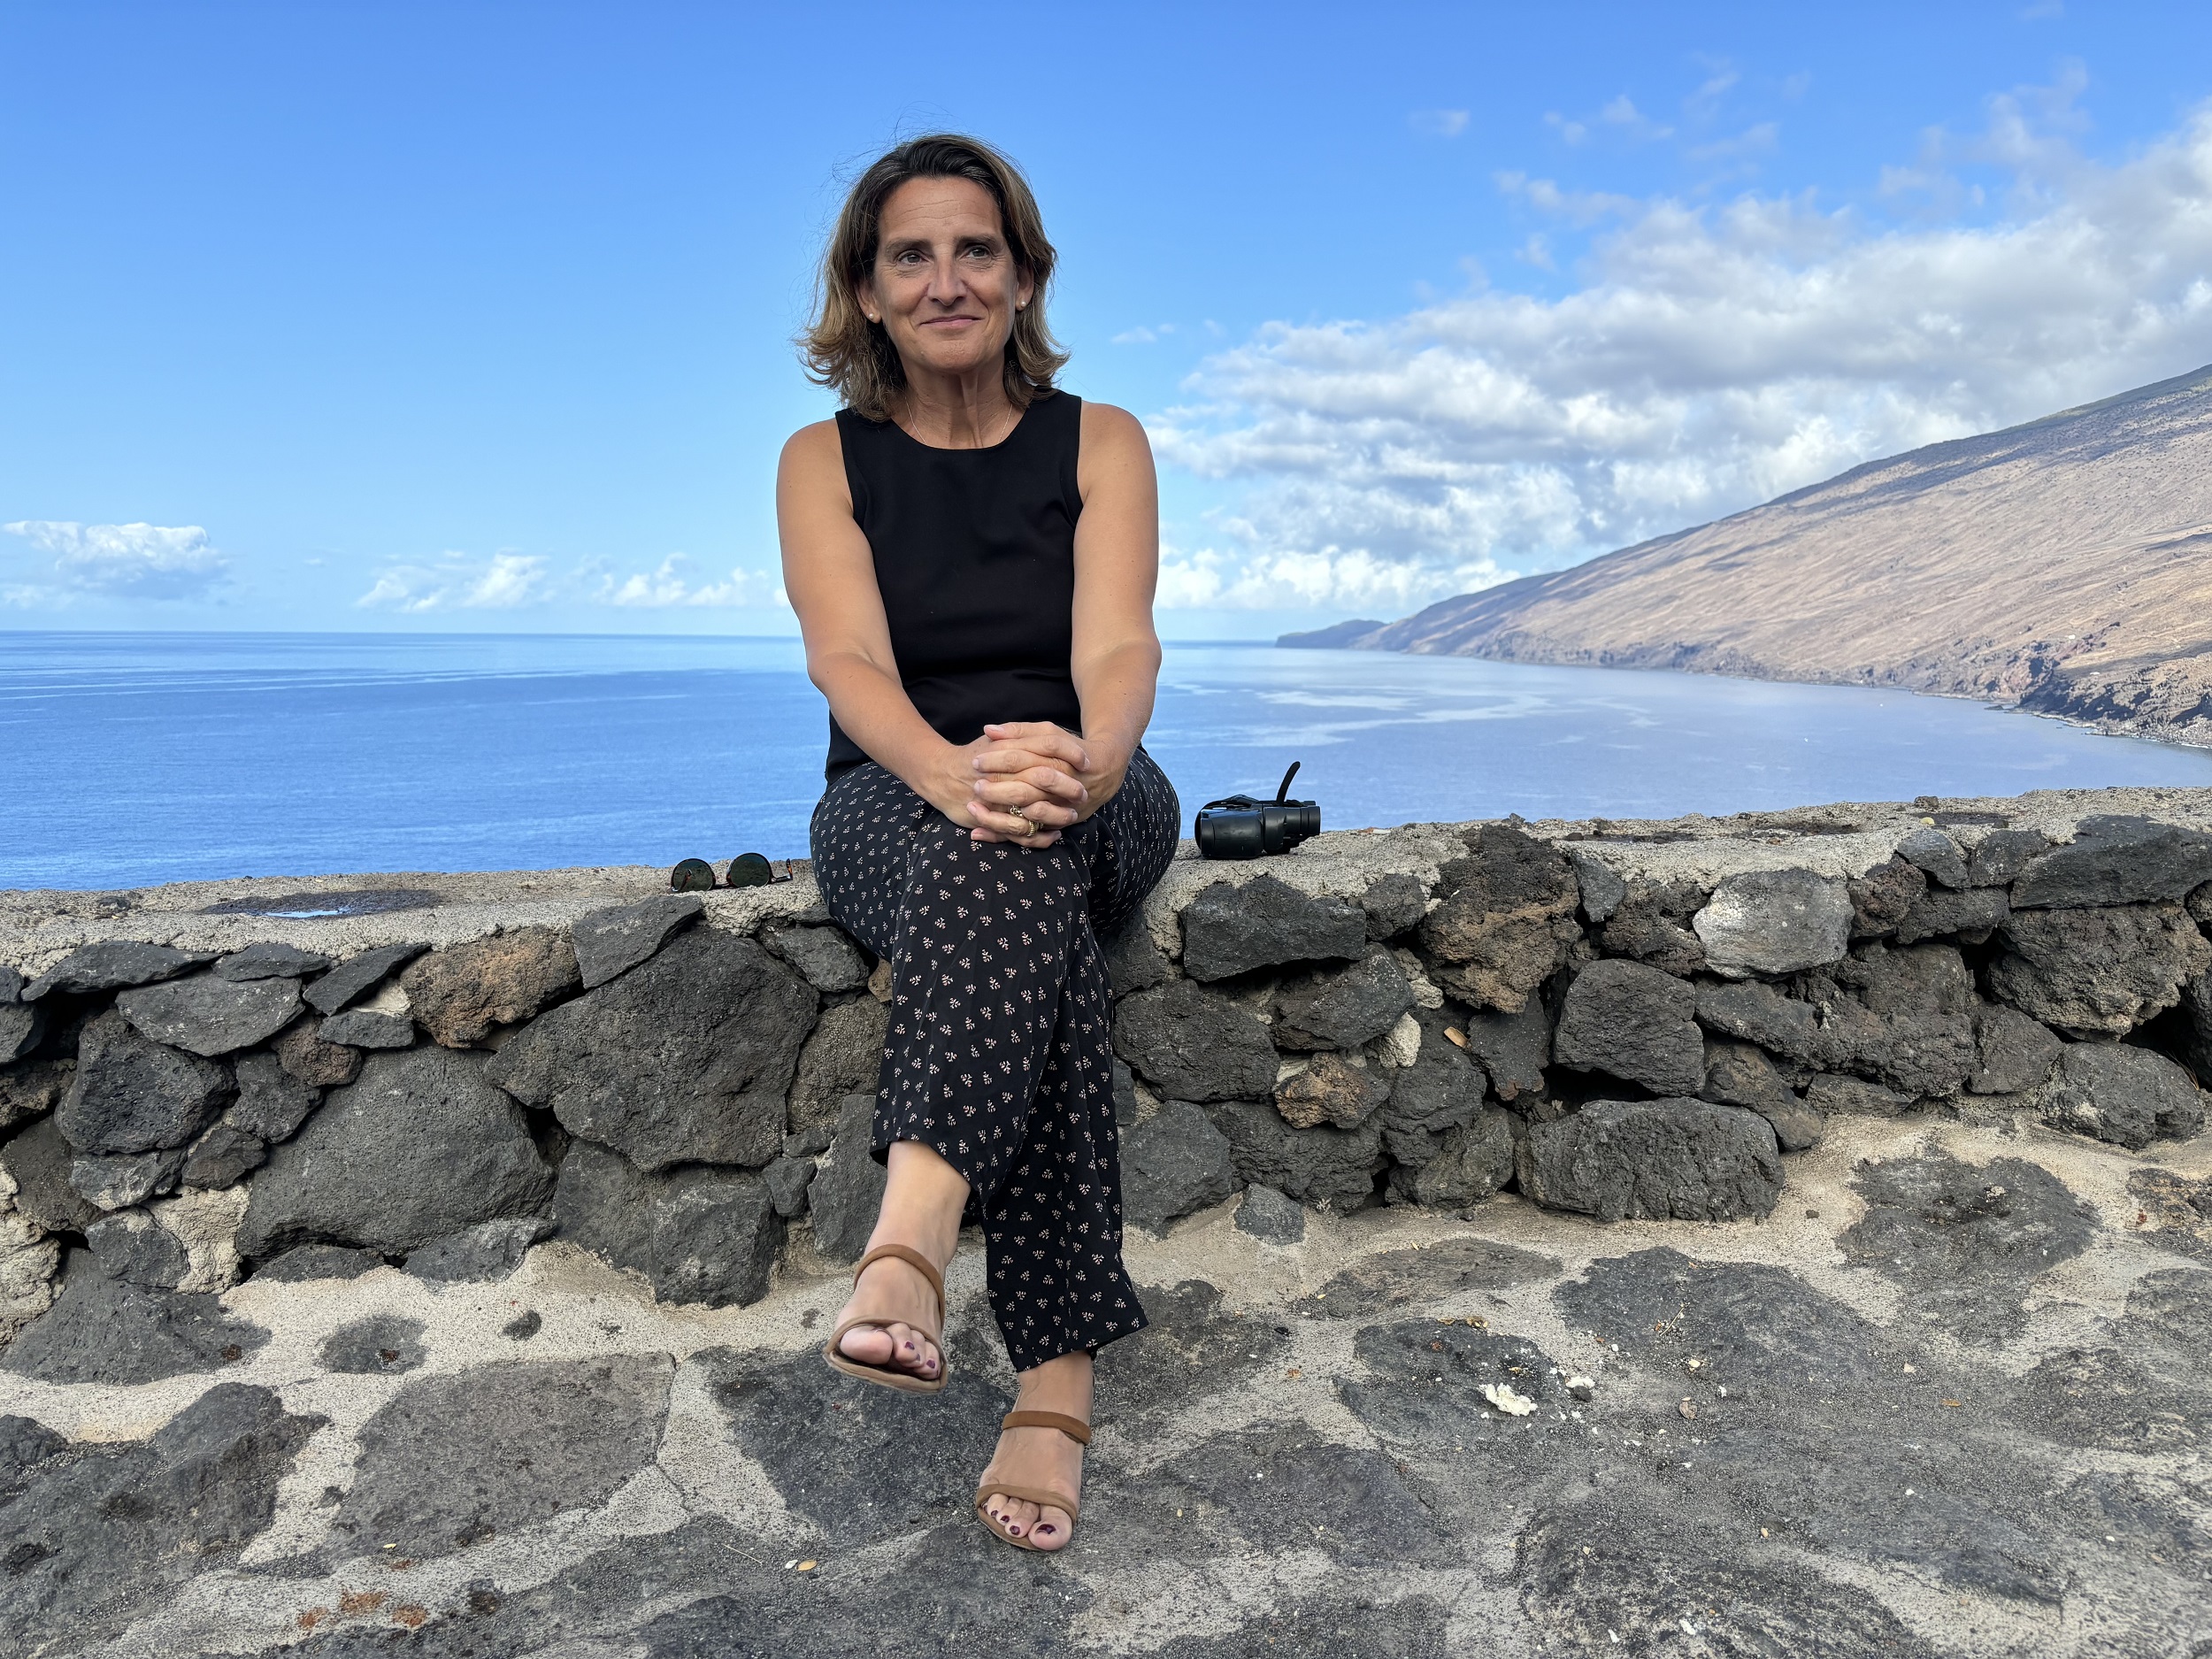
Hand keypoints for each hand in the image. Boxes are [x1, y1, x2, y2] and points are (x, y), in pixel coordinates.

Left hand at [971, 722, 1129, 840]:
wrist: (1105, 773)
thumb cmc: (1068, 750)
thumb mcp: (1048, 734)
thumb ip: (1019, 731)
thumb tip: (989, 730)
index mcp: (1059, 757)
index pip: (1025, 755)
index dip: (998, 757)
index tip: (977, 759)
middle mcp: (1064, 782)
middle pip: (1026, 785)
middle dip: (998, 784)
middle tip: (976, 784)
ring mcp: (1064, 805)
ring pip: (1031, 809)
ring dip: (1002, 809)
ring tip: (976, 806)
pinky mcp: (1060, 822)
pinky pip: (1034, 832)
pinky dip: (1010, 832)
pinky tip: (987, 828)